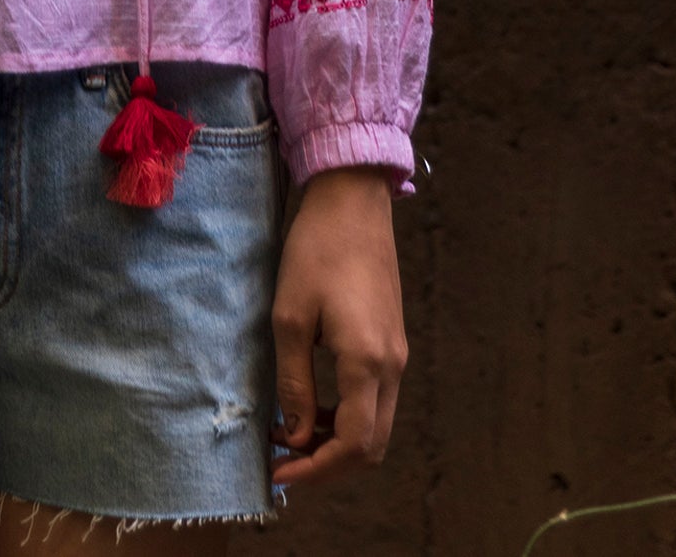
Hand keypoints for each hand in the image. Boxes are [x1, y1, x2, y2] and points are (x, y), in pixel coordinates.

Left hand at [268, 164, 406, 489]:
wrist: (352, 201)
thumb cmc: (315, 250)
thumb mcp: (290, 316)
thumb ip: (294, 382)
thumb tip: (294, 435)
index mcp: (367, 362)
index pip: (352, 444)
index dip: (314, 469)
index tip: (278, 473)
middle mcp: (392, 365)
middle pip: (371, 445)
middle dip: (327, 463)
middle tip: (283, 458)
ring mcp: (397, 354)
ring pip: (376, 424)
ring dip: (337, 439)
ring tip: (291, 429)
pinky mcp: (393, 341)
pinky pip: (376, 399)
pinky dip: (348, 414)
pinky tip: (314, 402)